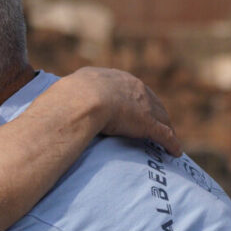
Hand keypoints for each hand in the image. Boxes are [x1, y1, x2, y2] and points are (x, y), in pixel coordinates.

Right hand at [67, 66, 181, 156]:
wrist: (83, 99)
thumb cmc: (70, 95)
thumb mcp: (70, 89)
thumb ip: (70, 95)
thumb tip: (54, 104)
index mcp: (113, 78)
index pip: (129, 88)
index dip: (134, 99)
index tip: (134, 106)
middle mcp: (132, 87)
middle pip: (150, 100)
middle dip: (155, 111)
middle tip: (157, 122)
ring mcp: (142, 105)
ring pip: (161, 117)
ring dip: (166, 127)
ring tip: (168, 139)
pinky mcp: (147, 123)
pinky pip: (163, 134)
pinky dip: (171, 143)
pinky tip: (175, 152)